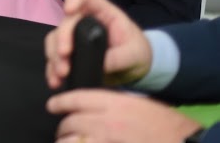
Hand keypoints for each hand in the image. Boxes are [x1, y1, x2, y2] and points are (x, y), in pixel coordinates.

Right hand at [45, 0, 151, 89]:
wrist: (134, 67)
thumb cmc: (136, 51)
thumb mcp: (134, 53)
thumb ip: (120, 57)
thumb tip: (102, 65)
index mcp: (102, 12)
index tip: (68, 10)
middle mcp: (83, 21)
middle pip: (66, 22)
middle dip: (62, 39)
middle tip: (65, 56)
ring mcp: (74, 36)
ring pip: (55, 40)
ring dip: (54, 56)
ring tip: (60, 74)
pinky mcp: (69, 53)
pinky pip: (54, 57)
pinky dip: (52, 69)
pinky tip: (54, 81)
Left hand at [47, 89, 201, 142]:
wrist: (184, 142)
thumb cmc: (165, 125)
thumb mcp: (138, 105)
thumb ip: (113, 105)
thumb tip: (91, 107)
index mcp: (115, 103)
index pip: (77, 98)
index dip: (60, 102)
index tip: (52, 105)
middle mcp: (108, 120)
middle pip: (72, 121)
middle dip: (64, 127)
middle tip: (62, 131)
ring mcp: (108, 138)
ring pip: (74, 139)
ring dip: (67, 141)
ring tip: (65, 142)